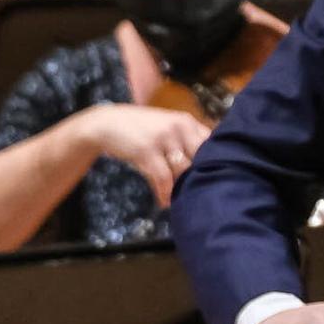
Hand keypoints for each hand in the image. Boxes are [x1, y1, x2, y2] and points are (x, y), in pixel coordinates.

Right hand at [79, 104, 210, 205]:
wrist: (107, 124)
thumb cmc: (141, 130)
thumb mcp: (167, 128)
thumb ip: (186, 142)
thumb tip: (210, 168)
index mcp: (187, 122)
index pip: (212, 144)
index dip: (216, 164)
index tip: (214, 180)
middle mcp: (179, 127)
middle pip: (201, 159)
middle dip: (200, 178)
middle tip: (198, 195)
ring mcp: (163, 138)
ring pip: (183, 170)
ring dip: (181, 189)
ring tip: (180, 201)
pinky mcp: (147, 150)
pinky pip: (163, 178)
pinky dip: (165, 193)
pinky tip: (164, 202)